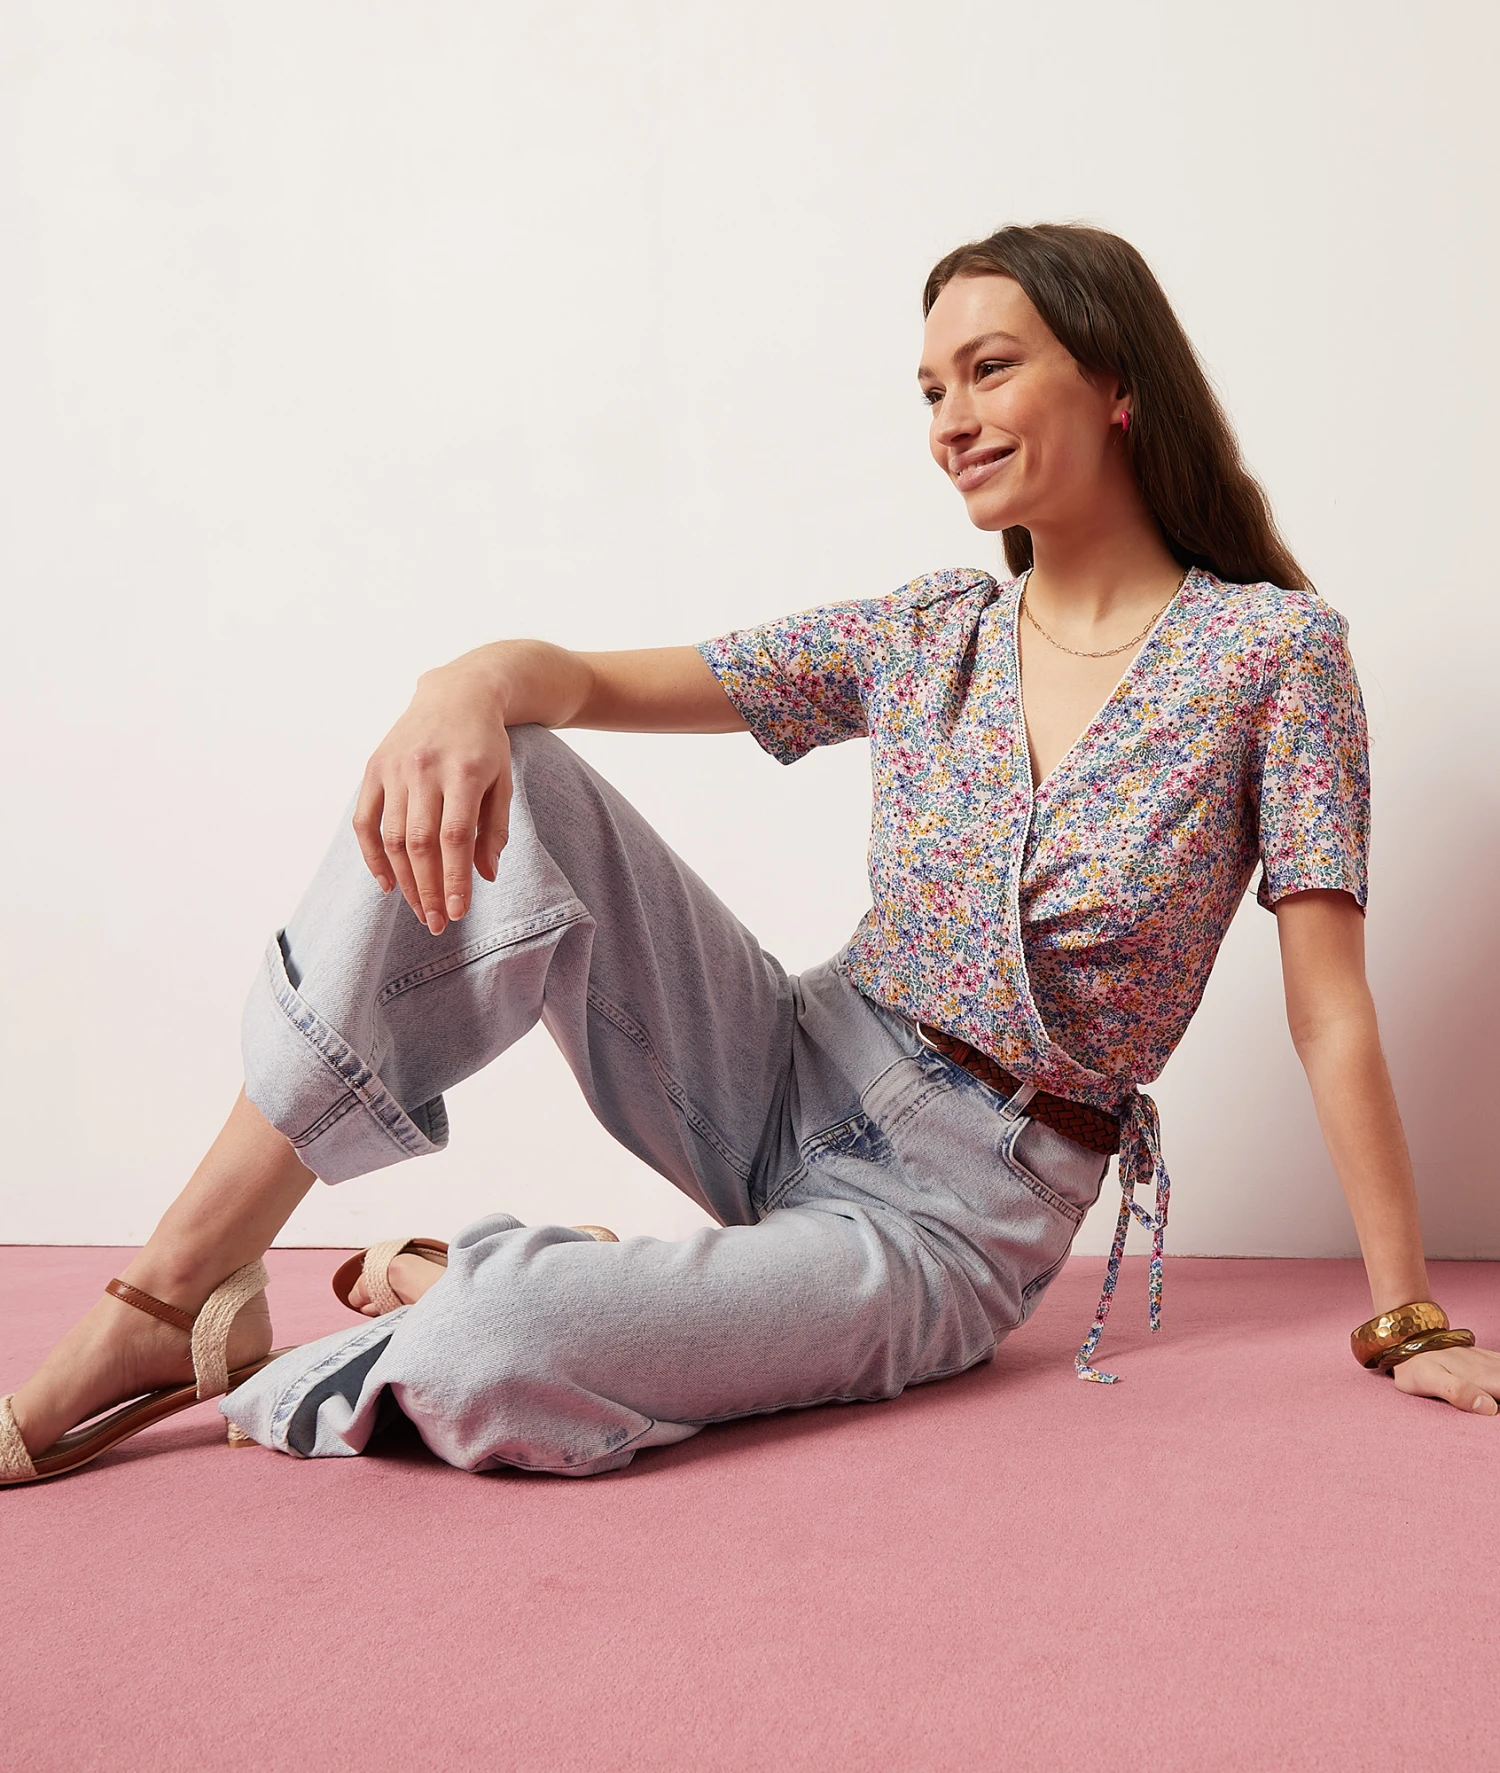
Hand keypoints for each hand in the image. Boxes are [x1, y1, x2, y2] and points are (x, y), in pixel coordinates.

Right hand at [353, 658, 512, 934]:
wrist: (456, 693)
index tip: (458, 912)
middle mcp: (424, 769)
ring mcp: (394, 767)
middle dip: (428, 889)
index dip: (454, 879)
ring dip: (404, 880)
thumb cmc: (486, 745)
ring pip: (392, 836)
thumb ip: (495, 829)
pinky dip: (372, 855)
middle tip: (437, 922)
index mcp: (463, 772)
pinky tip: (386, 883)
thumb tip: (484, 876)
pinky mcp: (374, 767)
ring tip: (420, 909)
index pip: (455, 838)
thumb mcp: (502, 782)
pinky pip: (365, 820)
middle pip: (420, 843)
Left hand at [1390, 1343, 1499, 1414]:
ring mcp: (1491, 1362)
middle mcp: (1492, 1370)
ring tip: (1498, 1402)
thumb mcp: (1429, 1379)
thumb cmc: (1417, 1365)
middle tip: (1498, 1410)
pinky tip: (1496, 1387)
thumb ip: (1458, 1392)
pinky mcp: (1488, 1359)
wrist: (1408, 1337)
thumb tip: (1490, 1408)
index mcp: (1484, 1379)